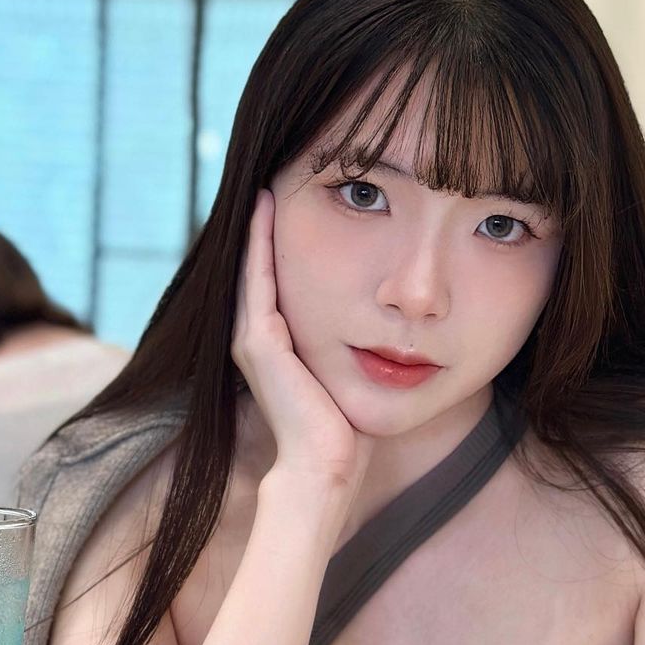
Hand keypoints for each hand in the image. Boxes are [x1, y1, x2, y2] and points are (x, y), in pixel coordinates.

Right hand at [231, 188, 374, 491]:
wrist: (325, 467)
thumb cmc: (347, 432)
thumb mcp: (352, 373)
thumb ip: (357, 346)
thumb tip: (392, 328)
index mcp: (278, 345)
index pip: (279, 280)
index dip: (282, 243)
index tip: (297, 202)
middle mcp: (257, 337)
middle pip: (261, 267)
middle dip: (267, 226)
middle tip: (276, 176)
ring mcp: (252, 338)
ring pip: (254, 266)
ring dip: (259, 224)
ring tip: (268, 180)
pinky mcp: (257, 341)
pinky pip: (258, 277)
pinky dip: (259, 241)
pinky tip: (266, 205)